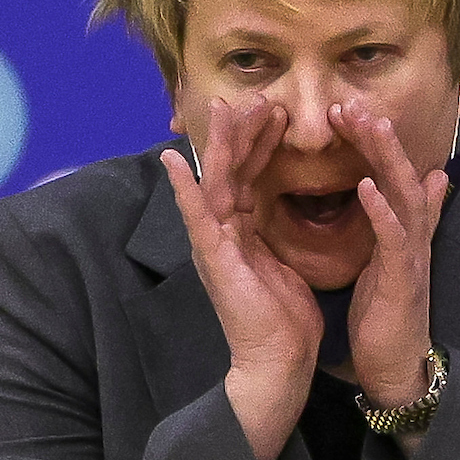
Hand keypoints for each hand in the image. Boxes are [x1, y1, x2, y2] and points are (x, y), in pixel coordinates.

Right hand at [164, 97, 320, 459]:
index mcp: (243, 233)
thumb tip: (281, 214)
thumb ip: (276, 235)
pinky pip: (197, 216)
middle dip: (240, 132)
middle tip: (251, 95)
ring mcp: (214, 245)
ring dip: (220, 145)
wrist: (278, 363)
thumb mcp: (285, 265)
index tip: (275, 111)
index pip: (251, 176)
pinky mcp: (213, 259)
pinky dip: (185, 187)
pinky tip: (175, 159)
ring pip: (216, 183)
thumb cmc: (284, 322)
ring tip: (223, 108)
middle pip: (231, 171)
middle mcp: (223, 234)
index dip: (260, 143)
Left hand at [333, 100, 449, 406]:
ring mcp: (411, 256)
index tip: (346, 112)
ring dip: (386, 158)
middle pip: (401, 173)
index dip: (371, 141)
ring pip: (405, 194)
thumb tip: (438, 176)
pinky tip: (366, 186)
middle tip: (352, 102)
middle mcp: (412, 236)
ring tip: (368, 124)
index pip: (390, 174)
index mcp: (402, 230)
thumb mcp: (394, 259)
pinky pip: (395, 239)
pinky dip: (383, 210)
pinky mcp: (402, 280)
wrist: (395, 367)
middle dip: (378, 136)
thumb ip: (409, 219)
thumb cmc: (388, 316)